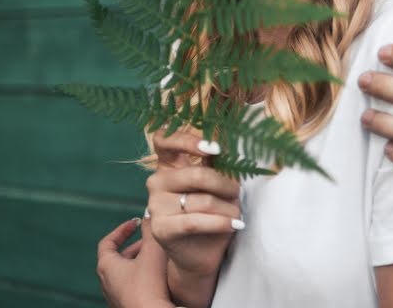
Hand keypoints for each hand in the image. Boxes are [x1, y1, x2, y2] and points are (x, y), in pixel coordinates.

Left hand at [97, 217, 174, 307]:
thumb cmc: (148, 286)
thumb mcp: (152, 251)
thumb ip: (150, 230)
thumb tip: (150, 213)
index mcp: (106, 266)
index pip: (108, 242)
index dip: (122, 230)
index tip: (135, 223)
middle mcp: (106, 282)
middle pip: (119, 257)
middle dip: (137, 246)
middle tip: (152, 241)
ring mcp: (115, 296)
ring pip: (126, 272)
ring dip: (141, 261)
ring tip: (158, 258)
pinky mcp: (126, 306)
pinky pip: (132, 286)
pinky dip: (142, 276)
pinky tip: (158, 277)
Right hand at [147, 129, 244, 278]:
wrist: (200, 253)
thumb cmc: (211, 213)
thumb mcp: (215, 184)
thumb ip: (215, 164)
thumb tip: (226, 146)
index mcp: (168, 165)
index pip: (165, 140)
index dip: (187, 140)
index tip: (214, 149)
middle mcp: (157, 182)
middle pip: (197, 175)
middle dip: (225, 184)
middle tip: (237, 192)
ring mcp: (155, 205)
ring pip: (202, 201)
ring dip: (228, 208)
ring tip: (237, 214)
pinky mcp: (161, 229)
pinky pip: (196, 221)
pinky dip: (221, 223)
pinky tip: (235, 224)